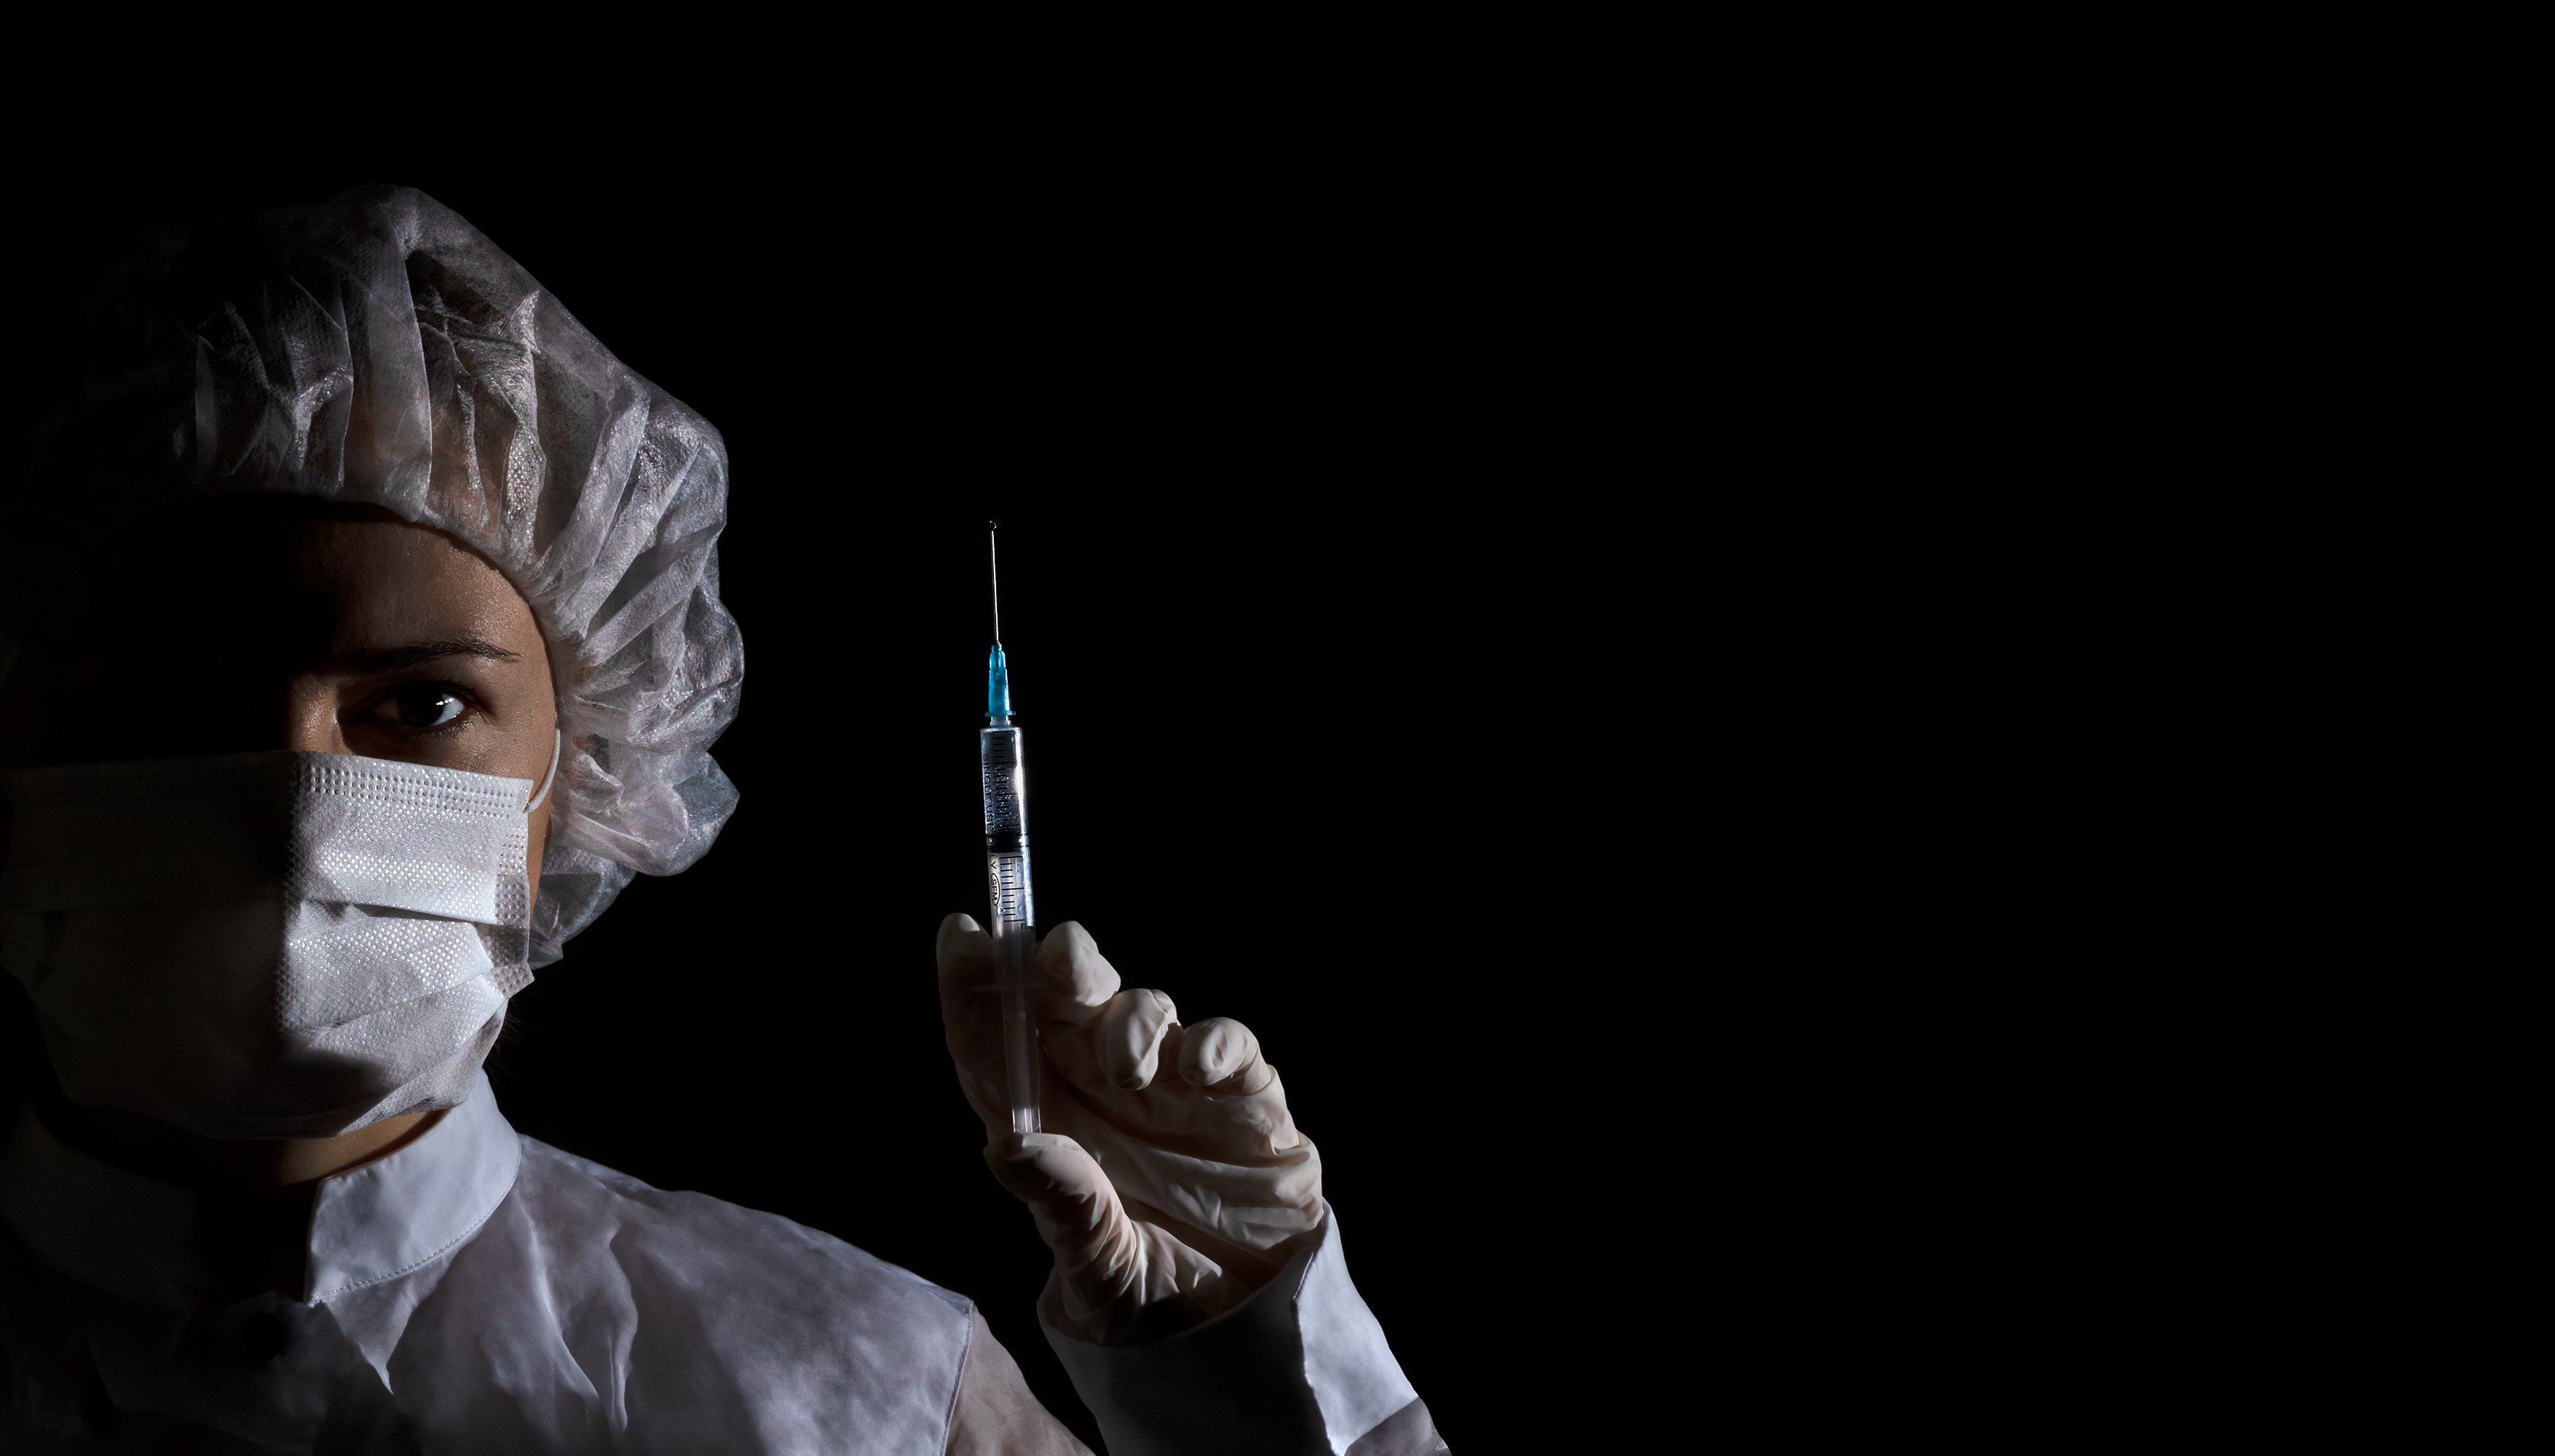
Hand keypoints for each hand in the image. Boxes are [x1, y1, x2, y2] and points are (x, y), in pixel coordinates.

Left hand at [936, 914, 1323, 1344]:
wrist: (1247, 1346)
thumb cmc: (1152, 1308)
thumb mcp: (1097, 1276)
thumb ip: (1065, 1210)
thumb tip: (1016, 1145)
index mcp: (1049, 1128)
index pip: (999, 1044)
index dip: (977, 986)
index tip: (962, 937)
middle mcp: (1106, 1094)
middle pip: (1072, 1005)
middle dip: (1060, 967)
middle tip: (1056, 957)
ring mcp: (1176, 1092)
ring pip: (1146, 1012)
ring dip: (1131, 1019)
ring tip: (1125, 1068)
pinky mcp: (1245, 1103)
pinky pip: (1229, 1046)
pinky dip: (1215, 1042)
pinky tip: (1197, 1069)